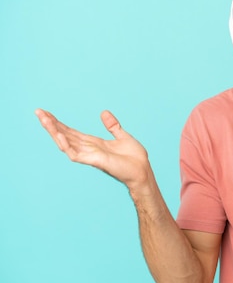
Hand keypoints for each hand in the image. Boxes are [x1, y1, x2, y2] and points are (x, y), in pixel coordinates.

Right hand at [35, 109, 150, 187]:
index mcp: (94, 143)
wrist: (143, 170)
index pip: (71, 132)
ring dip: (54, 131)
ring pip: (65, 143)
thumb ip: (112, 126)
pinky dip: (66, 145)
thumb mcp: (123, 136)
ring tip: (43, 119)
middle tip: (39, 112)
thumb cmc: (134, 158)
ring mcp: (89, 155)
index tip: (47, 113)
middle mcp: (88, 149)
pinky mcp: (93, 161)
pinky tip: (58, 135)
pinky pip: (75, 154)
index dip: (59, 123)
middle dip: (51, 124)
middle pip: (65, 135)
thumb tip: (104, 112)